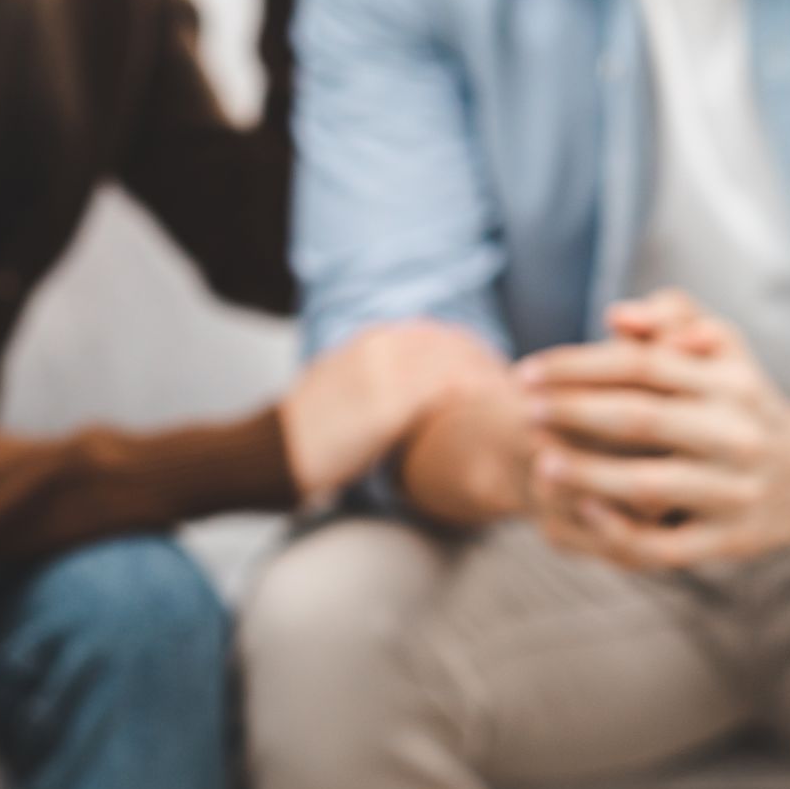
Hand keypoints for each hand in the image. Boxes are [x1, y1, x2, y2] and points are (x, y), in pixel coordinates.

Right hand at [283, 320, 500, 500]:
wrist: (271, 452)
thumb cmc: (308, 434)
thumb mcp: (343, 389)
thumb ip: (379, 378)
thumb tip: (415, 395)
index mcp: (371, 339)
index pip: (442, 336)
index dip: (475, 356)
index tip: (495, 379)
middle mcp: (381, 344)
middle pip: (458, 346)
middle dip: (490, 368)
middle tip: (518, 396)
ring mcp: (387, 370)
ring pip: (460, 365)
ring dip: (491, 384)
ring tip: (515, 410)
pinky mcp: (391, 403)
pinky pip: (451, 392)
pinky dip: (478, 401)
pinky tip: (493, 420)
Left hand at [518, 293, 789, 567]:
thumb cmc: (741, 401)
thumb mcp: (724, 349)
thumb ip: (673, 317)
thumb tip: (617, 316)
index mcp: (731, 384)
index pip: (643, 365)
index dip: (577, 367)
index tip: (526, 372)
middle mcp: (736, 436)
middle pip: (642, 420)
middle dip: (575, 413)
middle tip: (525, 410)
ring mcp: (733, 492)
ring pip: (649, 485)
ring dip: (588, 474)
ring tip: (540, 461)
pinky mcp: (727, 541)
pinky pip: (665, 545)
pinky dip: (620, 531)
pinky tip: (582, 509)